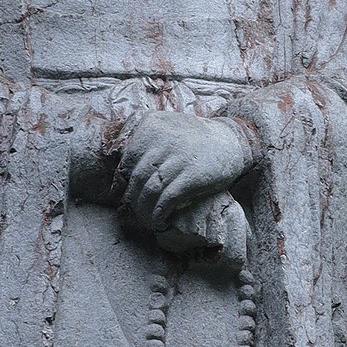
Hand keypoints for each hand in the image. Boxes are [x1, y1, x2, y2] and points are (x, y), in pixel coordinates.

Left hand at [114, 111, 255, 236]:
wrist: (230, 141)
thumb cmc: (193, 139)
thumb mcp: (166, 127)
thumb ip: (143, 139)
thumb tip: (116, 164)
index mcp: (151, 126)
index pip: (126, 160)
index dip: (121, 182)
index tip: (120, 195)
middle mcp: (162, 139)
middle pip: (136, 178)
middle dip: (132, 200)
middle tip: (133, 212)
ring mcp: (177, 158)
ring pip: (149, 191)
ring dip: (144, 211)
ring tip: (145, 220)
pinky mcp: (192, 176)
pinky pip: (166, 200)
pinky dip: (159, 214)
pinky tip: (159, 221)